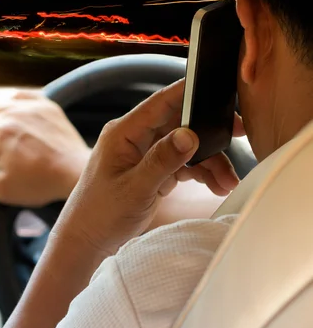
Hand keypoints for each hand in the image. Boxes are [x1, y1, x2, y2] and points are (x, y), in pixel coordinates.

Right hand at [0, 90, 90, 206]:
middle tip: (8, 161)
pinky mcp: (44, 104)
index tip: (3, 173)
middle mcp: (8, 114)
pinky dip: (14, 106)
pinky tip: (19, 122)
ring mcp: (27, 106)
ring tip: (12, 144)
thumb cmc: (39, 182)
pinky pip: (18, 96)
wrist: (75, 172)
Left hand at [54, 79, 241, 253]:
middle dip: (209, 134)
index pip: (161, 102)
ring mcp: (143, 154)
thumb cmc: (101, 213)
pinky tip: (217, 185)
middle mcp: (134, 138)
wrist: (87, 239)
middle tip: (240, 136)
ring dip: (208, 161)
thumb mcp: (135, 188)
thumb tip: (189, 134)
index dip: (190, 92)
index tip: (219, 89)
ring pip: (184, 146)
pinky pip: (181, 163)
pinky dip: (199, 172)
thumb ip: (162, 161)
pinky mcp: (151, 170)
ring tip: (228, 181)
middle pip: (179, 123)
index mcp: (123, 133)